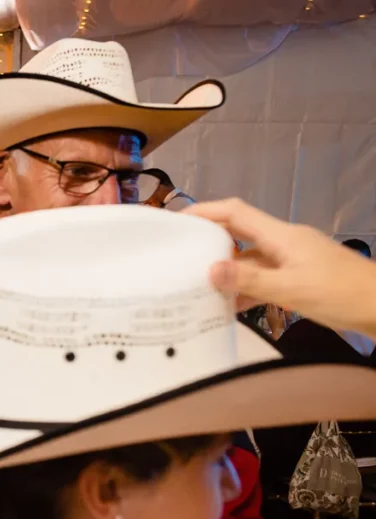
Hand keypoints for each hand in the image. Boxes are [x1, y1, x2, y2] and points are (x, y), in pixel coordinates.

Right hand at [186, 198, 375, 336]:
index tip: (177, 222)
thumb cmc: (341, 294)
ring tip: (198, 286)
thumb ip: (249, 280)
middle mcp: (284, 243)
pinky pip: (264, 277)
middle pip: (239, 234)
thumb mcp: (291, 289)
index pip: (235, 213)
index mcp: (281, 236)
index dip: (205, 212)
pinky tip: (230, 305)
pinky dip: (245, 287)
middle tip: (180, 258)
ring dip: (227, 271)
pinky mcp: (299, 278)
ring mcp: (292, 260)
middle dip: (209, 243)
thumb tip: (210, 269)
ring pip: (250, 260)